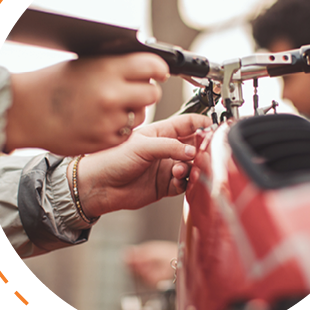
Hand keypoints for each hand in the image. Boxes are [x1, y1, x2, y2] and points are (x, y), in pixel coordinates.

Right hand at [4, 52, 169, 155]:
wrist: (24, 112)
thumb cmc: (53, 84)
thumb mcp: (85, 63)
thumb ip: (116, 64)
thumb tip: (148, 65)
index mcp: (107, 69)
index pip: (153, 65)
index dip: (159, 69)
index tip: (159, 73)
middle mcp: (112, 94)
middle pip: (153, 93)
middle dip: (145, 92)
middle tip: (130, 91)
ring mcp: (110, 119)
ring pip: (141, 114)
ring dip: (131, 111)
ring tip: (105, 107)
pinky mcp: (106, 140)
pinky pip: (128, 132)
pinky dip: (118, 128)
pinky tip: (99, 121)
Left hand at [77, 114, 211, 215]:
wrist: (97, 186)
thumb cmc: (110, 160)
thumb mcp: (142, 147)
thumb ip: (170, 147)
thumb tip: (193, 150)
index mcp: (160, 133)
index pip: (187, 124)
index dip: (202, 124)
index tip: (212, 129)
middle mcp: (166, 149)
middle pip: (194, 146)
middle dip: (201, 150)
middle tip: (201, 154)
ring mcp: (166, 167)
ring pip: (192, 166)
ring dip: (191, 168)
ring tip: (179, 170)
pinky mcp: (165, 185)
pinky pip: (184, 183)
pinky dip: (185, 183)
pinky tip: (177, 180)